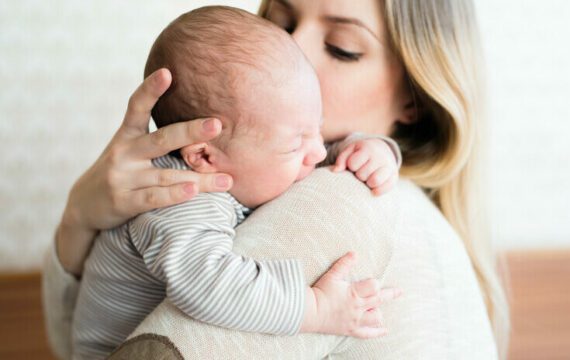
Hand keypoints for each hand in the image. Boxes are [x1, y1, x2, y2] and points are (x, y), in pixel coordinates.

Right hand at [57, 68, 232, 274]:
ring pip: (167, 175)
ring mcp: (123, 178)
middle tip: (217, 124)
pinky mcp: (123, 202)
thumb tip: (199, 126)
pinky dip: (174, 194)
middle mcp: (123, 153)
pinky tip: (193, 191)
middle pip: (161, 139)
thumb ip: (155, 139)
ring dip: (199, 178)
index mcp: (126, 136)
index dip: (151, 89)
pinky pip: (154, 197)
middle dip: (190, 132)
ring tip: (227, 180)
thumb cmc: (120, 174)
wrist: (84, 207)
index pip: (137, 107)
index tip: (167, 72)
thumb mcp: (128, 150)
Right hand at [301, 252, 401, 337]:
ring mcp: (355, 320)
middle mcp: (358, 307)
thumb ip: (344, 264)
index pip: (374, 286)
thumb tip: (354, 253)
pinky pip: (368, 333)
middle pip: (380, 300)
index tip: (372, 282)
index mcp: (354, 293)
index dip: (374, 283)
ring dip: (379, 312)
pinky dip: (377, 332)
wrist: (310, 312)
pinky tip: (385, 330)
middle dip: (390, 294)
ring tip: (378, 307)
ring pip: (376, 317)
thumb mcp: (332, 275)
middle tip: (400, 292)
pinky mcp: (351, 330)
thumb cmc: (320, 292)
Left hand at [333, 138, 398, 195]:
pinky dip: (377, 191)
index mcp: (368, 148)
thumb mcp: (350, 151)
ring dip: (368, 183)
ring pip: (374, 181)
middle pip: (362, 174)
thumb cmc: (361, 154)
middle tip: (361, 172)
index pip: (353, 164)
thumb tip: (335, 171)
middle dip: (359, 176)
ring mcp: (389, 167)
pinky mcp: (394, 177)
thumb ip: (341, 160)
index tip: (354, 165)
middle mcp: (380, 157)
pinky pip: (385, 188)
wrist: (382, 151)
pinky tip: (373, 189)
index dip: (351, 167)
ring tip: (367, 179)